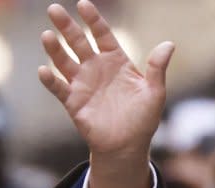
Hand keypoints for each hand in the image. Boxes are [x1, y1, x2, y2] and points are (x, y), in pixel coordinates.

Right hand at [37, 0, 174, 187]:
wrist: (128, 146)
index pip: (102, 35)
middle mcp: (96, 68)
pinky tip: (45, 71)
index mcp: (116, 61)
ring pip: (64, 61)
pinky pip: (59, 88)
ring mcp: (82, 83)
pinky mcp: (73, 101)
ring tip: (47, 36)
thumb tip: (169, 45)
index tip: (83, 4)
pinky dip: (51, 80)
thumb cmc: (143, 119)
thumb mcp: (154, 93)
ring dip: (55, 49)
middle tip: (54, 9)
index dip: (93, 20)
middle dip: (66, 26)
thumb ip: (157, 68)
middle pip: (78, 42)